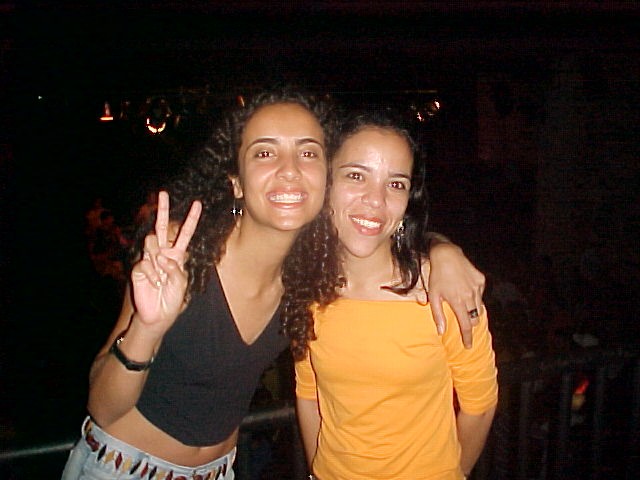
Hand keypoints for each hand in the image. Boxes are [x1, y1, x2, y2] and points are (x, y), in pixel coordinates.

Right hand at [130, 191, 201, 335]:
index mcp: (177, 255)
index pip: (184, 234)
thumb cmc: (172, 301)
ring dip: (158, 259)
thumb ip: (175, 269)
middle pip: (162, 227)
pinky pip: (145, 263)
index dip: (191, 219)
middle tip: (163, 193)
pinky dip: (152, 275)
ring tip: (161, 277)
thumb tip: (161, 256)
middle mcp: (163, 254)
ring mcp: (150, 259)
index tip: (197, 204)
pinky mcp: (139, 268)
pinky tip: (154, 284)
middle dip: (163, 209)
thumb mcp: (182, 285)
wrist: (157, 316)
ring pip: (152, 242)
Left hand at [427, 243, 484, 347]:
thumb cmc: (437, 276)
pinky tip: (465, 290)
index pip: (466, 326)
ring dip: (473, 311)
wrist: (447, 255)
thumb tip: (441, 332)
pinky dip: (474, 297)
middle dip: (470, 324)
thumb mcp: (434, 296)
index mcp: (458, 302)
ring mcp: (477, 288)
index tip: (469, 346)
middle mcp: (471, 296)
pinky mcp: (481, 280)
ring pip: (479, 307)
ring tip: (464, 307)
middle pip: (475, 318)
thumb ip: (438, 315)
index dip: (468, 337)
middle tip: (465, 326)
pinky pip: (480, 294)